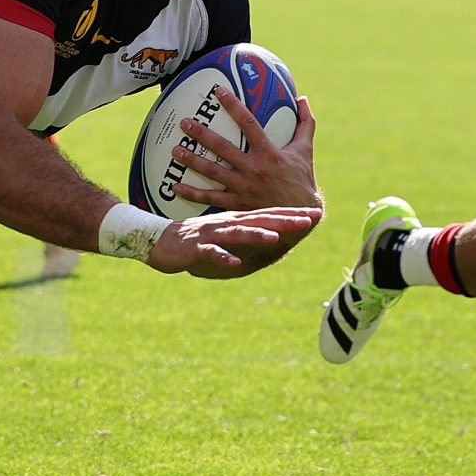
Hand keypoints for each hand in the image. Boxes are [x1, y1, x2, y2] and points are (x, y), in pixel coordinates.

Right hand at [149, 207, 323, 278]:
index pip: (269, 214)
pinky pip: (211, 252)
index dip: (292, 214)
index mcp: (236, 219)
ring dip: (255, 234)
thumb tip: (272, 234)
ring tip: (274, 236)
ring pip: (237, 233)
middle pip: (260, 219)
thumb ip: (246, 231)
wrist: (159, 239)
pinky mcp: (196, 247)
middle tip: (308, 218)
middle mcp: (227, 223)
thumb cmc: (195, 237)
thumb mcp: (224, 232)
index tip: (316, 213)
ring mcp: (212, 234)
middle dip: (285, 219)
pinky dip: (223, 256)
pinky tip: (234, 262)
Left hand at [173, 90, 319, 212]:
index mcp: (269, 153)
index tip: (218, 91)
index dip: (233, 105)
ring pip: (212, 172)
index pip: (249, 123)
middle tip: (185, 123)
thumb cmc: (301, 180)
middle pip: (223, 147)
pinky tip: (175, 186)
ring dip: (192, 160)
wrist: (298, 217)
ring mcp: (243, 187)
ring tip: (175, 150)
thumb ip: (305, 123)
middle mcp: (253, 169)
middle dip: (202, 134)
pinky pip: (210, 198)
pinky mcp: (236, 204)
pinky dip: (192, 193)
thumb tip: (303, 98)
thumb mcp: (305, 150)